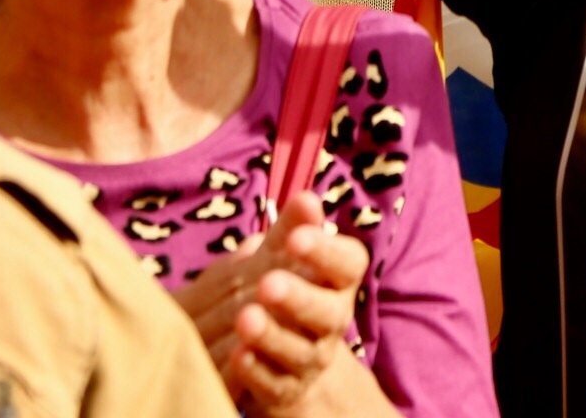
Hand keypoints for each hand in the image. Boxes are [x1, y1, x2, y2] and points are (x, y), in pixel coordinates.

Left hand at [176, 193, 371, 415]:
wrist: (290, 361)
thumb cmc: (289, 294)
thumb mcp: (288, 260)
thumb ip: (294, 229)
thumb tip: (306, 196)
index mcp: (338, 282)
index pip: (348, 264)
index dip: (326, 252)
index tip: (297, 238)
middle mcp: (332, 321)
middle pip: (327, 313)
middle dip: (298, 298)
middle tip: (267, 284)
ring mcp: (310, 358)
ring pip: (299, 351)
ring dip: (272, 335)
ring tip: (245, 317)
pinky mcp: (285, 389)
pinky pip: (274, 383)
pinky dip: (257, 371)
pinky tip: (237, 355)